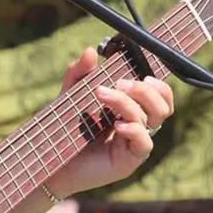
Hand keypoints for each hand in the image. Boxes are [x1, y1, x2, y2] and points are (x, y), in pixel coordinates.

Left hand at [51, 47, 173, 196]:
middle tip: (119, 84)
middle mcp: (137, 126)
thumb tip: (91, 51)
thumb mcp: (70, 94)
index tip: (142, 75)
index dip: (159, 85)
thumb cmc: (64, 127)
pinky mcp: (128, 160)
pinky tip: (116, 125)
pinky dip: (134, 130)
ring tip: (103, 95)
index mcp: (130, 109)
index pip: (160, 96)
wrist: (50, 158)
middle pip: (162, 106)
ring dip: (128, 103)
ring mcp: (134, 143)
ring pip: (150, 120)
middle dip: (144, 91)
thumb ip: (80, 72)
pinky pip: (144, 143)